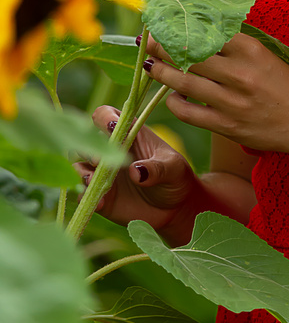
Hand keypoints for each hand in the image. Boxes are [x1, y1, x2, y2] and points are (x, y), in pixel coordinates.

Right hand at [74, 105, 196, 233]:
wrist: (174, 207)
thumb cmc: (175, 177)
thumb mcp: (173, 168)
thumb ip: (157, 168)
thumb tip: (136, 172)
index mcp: (128, 133)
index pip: (107, 115)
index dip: (104, 118)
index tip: (111, 127)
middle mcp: (110, 150)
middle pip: (86, 140)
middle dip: (89, 149)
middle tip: (100, 161)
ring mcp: (101, 172)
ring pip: (79, 166)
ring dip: (83, 173)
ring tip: (93, 182)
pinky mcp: (98, 194)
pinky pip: (83, 193)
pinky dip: (86, 196)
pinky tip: (99, 203)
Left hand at [142, 31, 288, 155]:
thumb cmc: (286, 84)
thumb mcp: (266, 55)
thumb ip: (235, 45)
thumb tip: (198, 33)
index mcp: (251, 50)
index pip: (208, 32)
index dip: (183, 26)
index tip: (168, 21)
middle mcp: (241, 74)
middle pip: (190, 55)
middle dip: (163, 45)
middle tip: (148, 39)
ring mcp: (233, 102)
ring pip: (185, 83)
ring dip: (161, 72)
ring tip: (149, 64)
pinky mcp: (228, 126)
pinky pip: (190, 113)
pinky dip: (175, 103)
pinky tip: (171, 96)